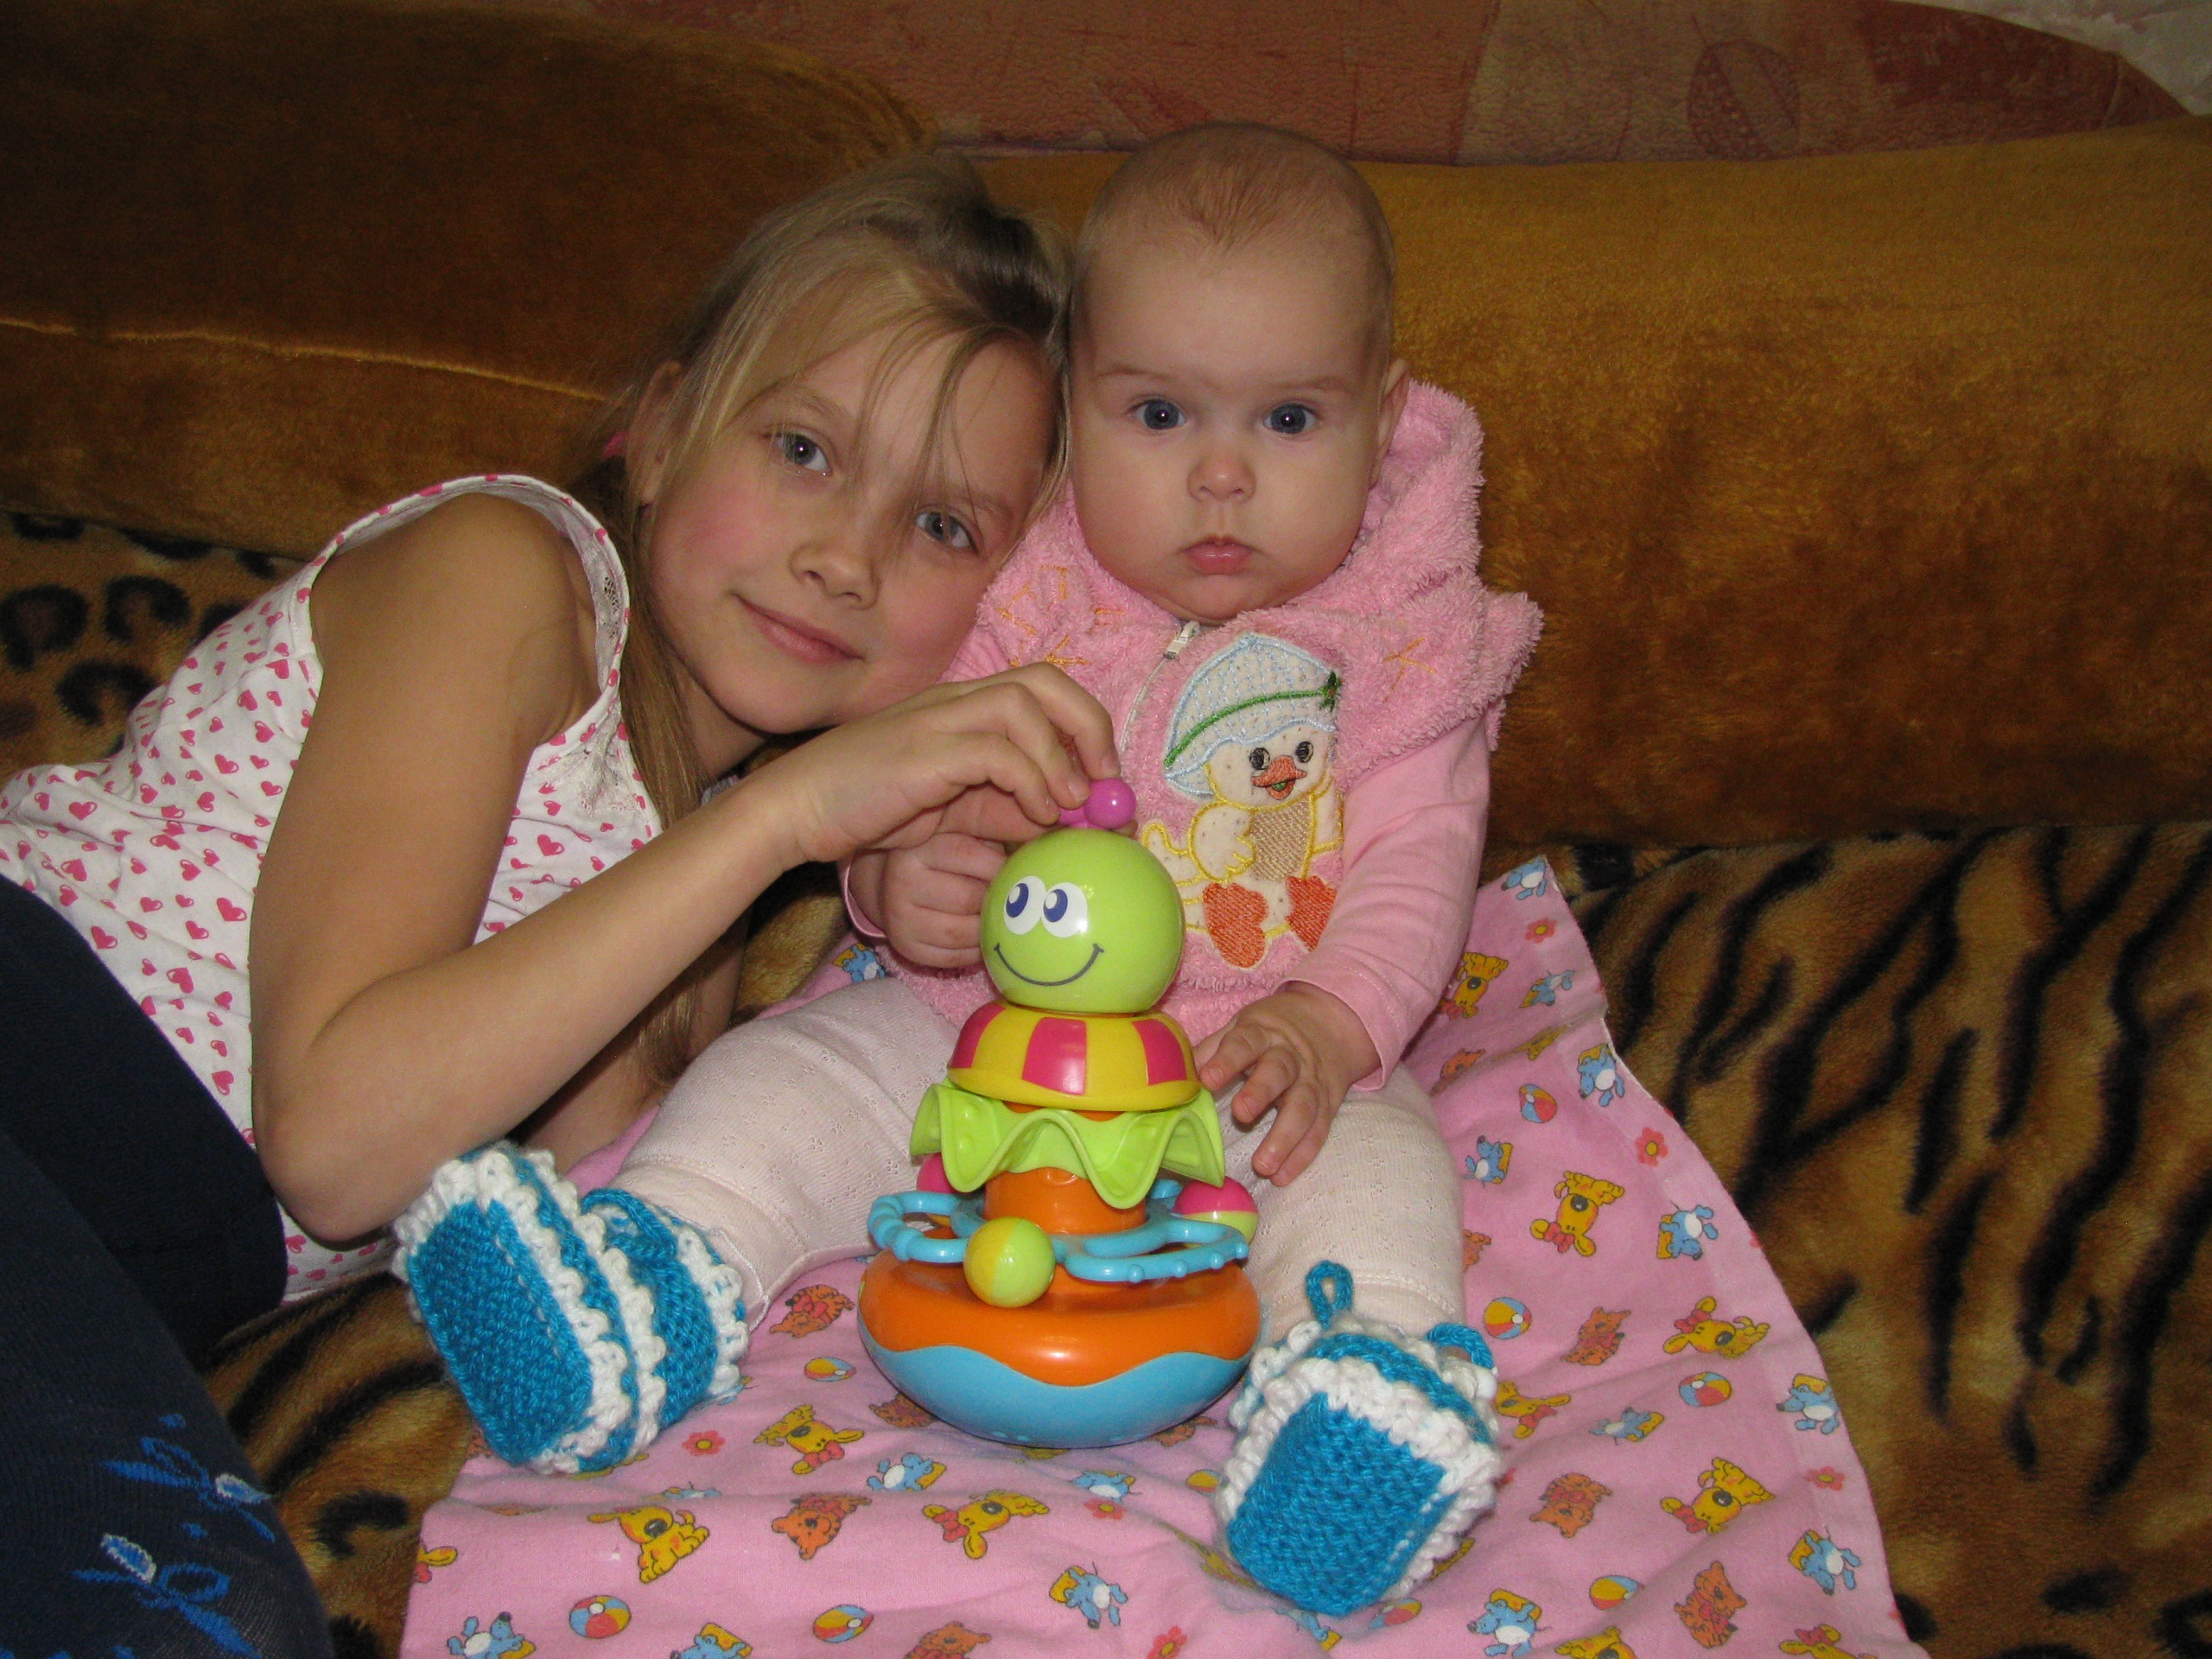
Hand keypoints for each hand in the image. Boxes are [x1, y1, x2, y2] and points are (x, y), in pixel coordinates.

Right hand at [749, 665, 1116, 867]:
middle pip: (1044, 681)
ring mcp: (937, 720)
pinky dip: (1028, 780)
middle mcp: (954, 701)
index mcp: (962, 707)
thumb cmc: (868, 809)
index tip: (1105, 779)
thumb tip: (1061, 820)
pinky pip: (995, 751)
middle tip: (1104, 782)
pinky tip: (1035, 815)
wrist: (795, 809)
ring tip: (1069, 805)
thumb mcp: (951, 810)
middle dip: (1087, 727)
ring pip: (1023, 706)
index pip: (1041, 687)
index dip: (1084, 725)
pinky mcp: (923, 751)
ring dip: (1060, 757)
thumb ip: (1004, 808)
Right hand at [876, 832, 1008, 966]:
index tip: (1016, 869)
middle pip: (968, 898)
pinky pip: (953, 957)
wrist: (896, 885)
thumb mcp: (963, 833)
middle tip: (1011, 898)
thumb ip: (993, 828)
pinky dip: (976, 951)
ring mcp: (900, 918)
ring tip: (999, 918)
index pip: (965, 853)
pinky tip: (983, 937)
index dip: (998, 864)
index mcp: (917, 847)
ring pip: (962, 933)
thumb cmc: (945, 857)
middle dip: (997, 900)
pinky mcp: (905, 947)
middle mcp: (901, 882)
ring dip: (988, 929)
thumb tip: (1041, 830)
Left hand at [1194, 984, 1379, 1184]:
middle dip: (1261, 1092)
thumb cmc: (1271, 1031)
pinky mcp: (1328, 1105)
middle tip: (1241, 1114)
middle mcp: (1290, 1057)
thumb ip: (1214, 1048)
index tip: (1207, 1079)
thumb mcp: (1243, 1026)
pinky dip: (1302, 1156)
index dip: (1226, 1060)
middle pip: (1278, 1072)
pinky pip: (1317, 1131)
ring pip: (1302, 1108)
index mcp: (1263, 1034)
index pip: (1244, 1043)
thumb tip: (1179, 1073)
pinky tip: (1282, 1177)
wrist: (1330, 1022)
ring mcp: (1311, 1082)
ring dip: (1284, 1138)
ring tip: (1262, 1166)